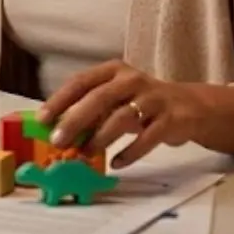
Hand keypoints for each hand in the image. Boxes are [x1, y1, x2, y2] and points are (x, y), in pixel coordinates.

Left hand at [38, 60, 226, 169]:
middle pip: (99, 98)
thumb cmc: (142, 103)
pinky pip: (148, 138)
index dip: (59, 100)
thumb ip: (91, 110)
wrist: (191, 107)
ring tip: (85, 154)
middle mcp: (133, 80)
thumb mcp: (117, 98)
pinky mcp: (171, 119)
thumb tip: (57, 131)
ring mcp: (154, 98)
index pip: (81, 81)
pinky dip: (130, 152)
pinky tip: (117, 163)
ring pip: (122, 117)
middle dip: (75, 120)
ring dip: (100, 138)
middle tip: (58, 140)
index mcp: (114, 70)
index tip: (42, 119)